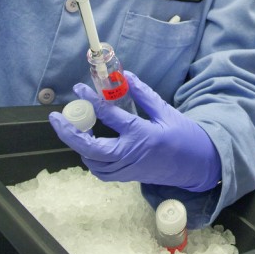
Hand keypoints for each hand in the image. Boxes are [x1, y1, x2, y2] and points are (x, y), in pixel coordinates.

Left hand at [49, 73, 221, 191]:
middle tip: (57, 118)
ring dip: (79, 145)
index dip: (91, 101)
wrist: (198, 166)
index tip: (78, 89)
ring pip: (93, 162)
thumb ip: (144, 95)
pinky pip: (101, 171)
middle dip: (69, 133)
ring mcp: (128, 169)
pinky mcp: (127, 176)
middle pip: (91, 148)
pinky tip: (89, 144)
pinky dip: (90, 158)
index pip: (109, 116)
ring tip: (72, 127)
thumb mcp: (166, 112)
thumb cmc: (185, 137)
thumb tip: (127, 77)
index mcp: (142, 135)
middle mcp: (131, 154)